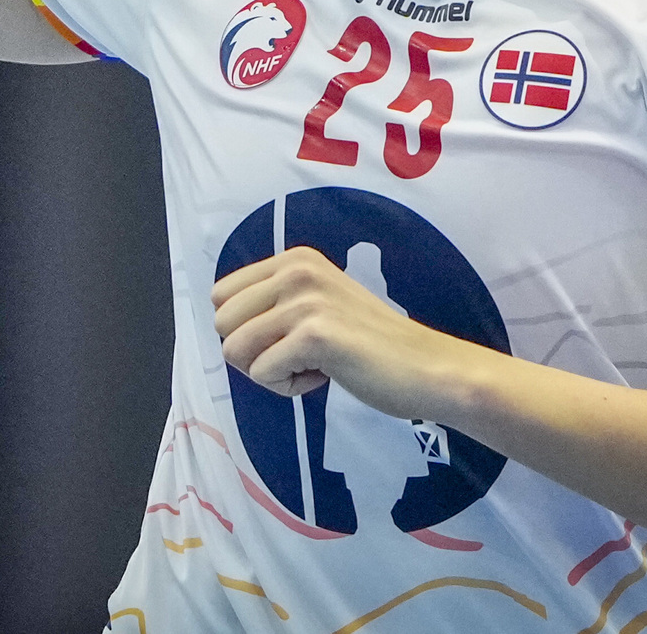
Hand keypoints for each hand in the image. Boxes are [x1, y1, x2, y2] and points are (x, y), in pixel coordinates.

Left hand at [212, 245, 464, 417]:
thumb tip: (223, 320)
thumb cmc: (371, 344)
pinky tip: (327, 375)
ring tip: (313, 365)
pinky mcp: (314, 335)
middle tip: (299, 356)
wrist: (426, 367)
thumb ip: (276, 301)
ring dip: (270, 372)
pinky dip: (289, 388)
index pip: (221, 295)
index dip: (245, 329)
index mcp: (294, 259)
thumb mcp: (318, 302)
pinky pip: (263, 373)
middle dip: (252, 352)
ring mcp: (305, 300)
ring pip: (234, 350)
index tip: (289, 338)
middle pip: (221, 323)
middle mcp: (296, 270)